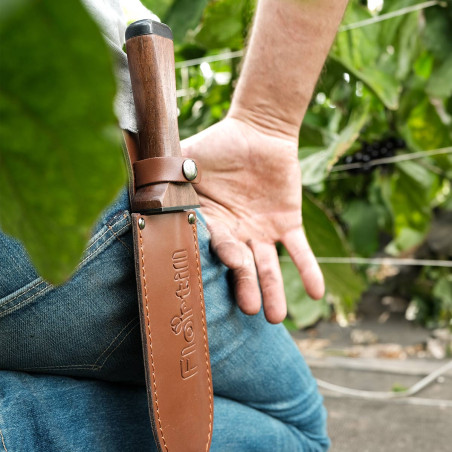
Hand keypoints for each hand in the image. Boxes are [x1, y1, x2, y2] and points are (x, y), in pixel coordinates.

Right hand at [181, 117, 323, 323]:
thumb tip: (135, 187)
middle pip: (241, 265)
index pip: (213, 247)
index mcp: (211, 222)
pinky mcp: (288, 224)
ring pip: (269, 266)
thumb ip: (165, 176)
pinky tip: (316, 292)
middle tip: (250, 308)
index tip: (219, 279)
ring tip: (275, 316)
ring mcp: (262, 232)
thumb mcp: (186, 158)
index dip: (218, 261)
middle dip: (246, 286)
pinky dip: (308, 270)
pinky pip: (299, 250)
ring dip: (274, 290)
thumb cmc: (219, 144)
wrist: (258, 130)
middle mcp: (236, 233)